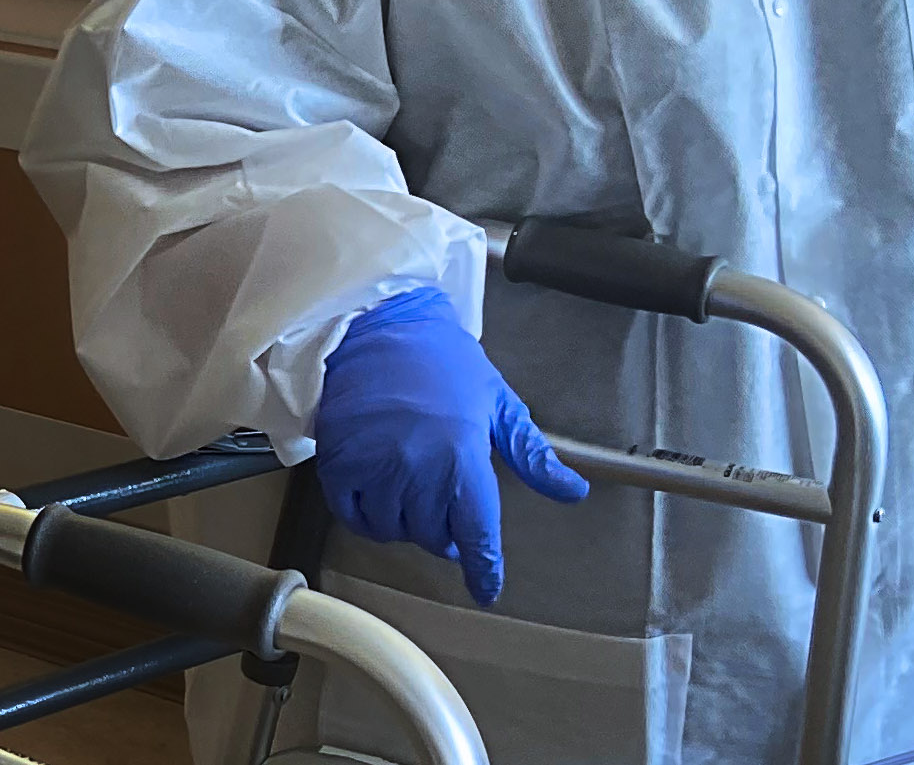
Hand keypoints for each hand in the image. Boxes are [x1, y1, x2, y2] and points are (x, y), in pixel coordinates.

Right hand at [314, 286, 588, 603]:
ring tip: (412, 477)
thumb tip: (574, 491)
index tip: (486, 587)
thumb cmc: (443, 360)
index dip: (482, 566)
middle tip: (445, 493)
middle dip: (444, 525)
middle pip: (435, 536)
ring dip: (407, 518)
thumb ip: (532, 455)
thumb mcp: (497, 402)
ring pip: (396, 531)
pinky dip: (370, 513)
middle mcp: (420, 471)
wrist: (380, 327)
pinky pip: (357, 519)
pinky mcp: (340, 468)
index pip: (477, 533)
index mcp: (464, 457)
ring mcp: (377, 471)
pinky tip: (381, 484)